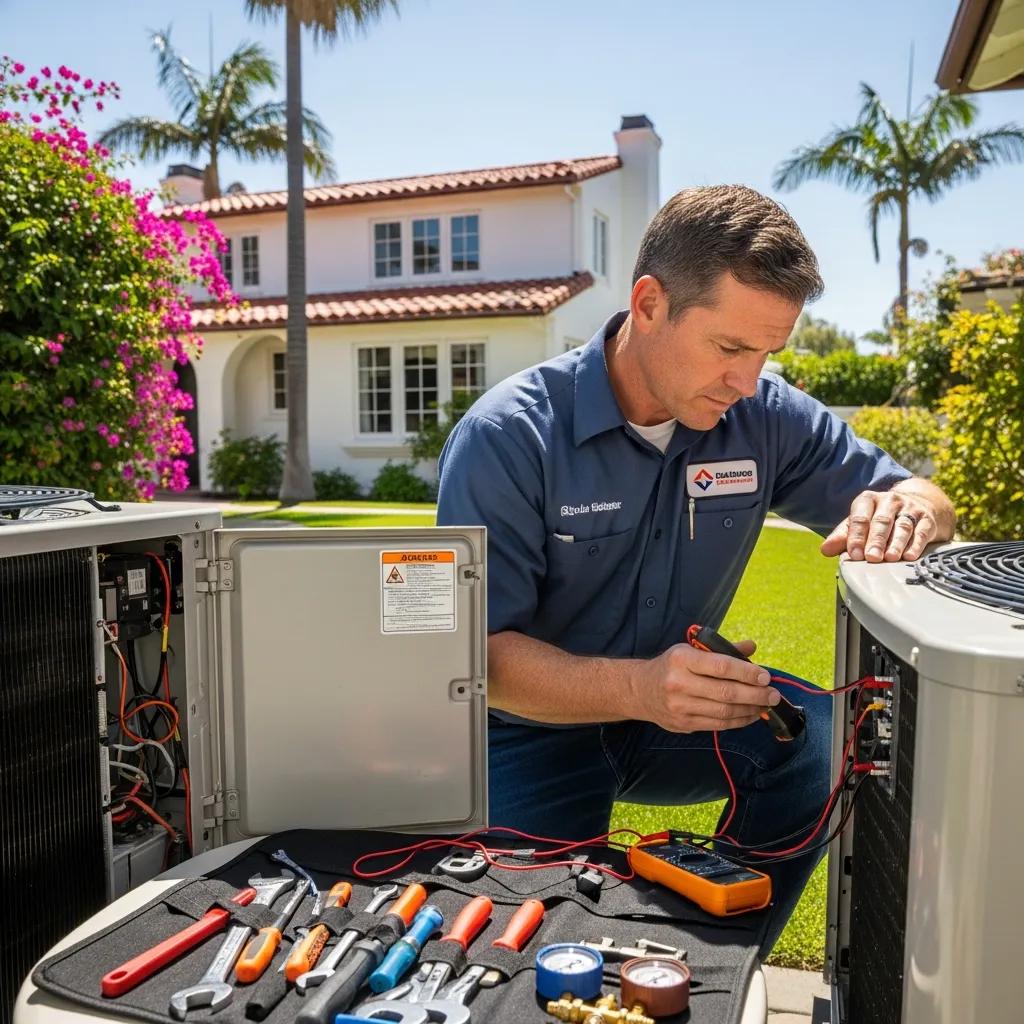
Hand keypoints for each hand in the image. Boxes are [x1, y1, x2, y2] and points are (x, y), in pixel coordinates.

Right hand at [632, 640, 779, 733]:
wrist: (640, 690)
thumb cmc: (672, 666)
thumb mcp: (691, 649)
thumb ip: (722, 649)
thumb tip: (752, 646)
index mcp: (682, 658)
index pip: (721, 666)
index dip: (747, 672)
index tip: (765, 676)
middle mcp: (679, 683)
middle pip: (726, 692)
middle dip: (755, 694)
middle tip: (774, 695)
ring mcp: (680, 706)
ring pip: (724, 711)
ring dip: (750, 709)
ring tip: (766, 705)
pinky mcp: (684, 724)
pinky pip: (718, 725)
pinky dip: (739, 721)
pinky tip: (750, 714)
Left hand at [820, 488, 937, 561]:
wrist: (916, 505)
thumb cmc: (879, 519)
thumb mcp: (859, 524)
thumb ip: (842, 536)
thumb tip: (825, 550)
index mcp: (868, 500)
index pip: (860, 518)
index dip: (856, 537)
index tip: (855, 555)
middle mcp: (889, 501)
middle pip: (881, 522)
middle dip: (875, 541)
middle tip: (871, 558)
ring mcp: (910, 508)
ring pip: (902, 526)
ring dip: (896, 543)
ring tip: (890, 558)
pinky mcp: (927, 519)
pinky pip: (921, 532)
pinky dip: (915, 545)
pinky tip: (909, 556)